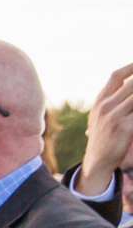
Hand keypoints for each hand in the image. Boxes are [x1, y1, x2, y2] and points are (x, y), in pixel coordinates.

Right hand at [87, 63, 132, 179]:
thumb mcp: (100, 117)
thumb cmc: (103, 137)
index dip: (132, 66)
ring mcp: (114, 116)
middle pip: (131, 84)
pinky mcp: (124, 127)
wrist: (97, 161)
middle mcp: (105, 106)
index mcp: (100, 101)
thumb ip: (112, 101)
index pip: (116, 76)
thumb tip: (127, 84)